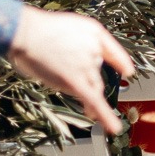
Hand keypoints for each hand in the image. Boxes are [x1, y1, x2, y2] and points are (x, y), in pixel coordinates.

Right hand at [7, 6, 134, 134]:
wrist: (26, 32)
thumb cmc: (40, 28)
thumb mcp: (68, 27)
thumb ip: (77, 44)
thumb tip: (75, 62)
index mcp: (94, 32)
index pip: (111, 51)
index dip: (120, 62)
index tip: (128, 71)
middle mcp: (94, 49)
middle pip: (96, 72)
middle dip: (88, 81)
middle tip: (77, 86)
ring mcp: (86, 65)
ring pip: (93, 86)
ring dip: (93, 99)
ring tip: (91, 113)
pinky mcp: (75, 81)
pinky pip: (94, 101)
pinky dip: (105, 116)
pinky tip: (114, 128)